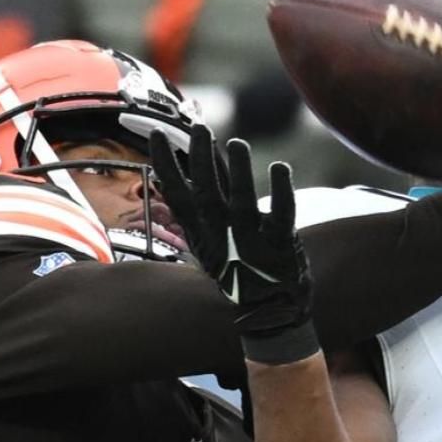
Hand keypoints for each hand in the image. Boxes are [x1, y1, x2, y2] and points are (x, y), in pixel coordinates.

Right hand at [151, 125, 317, 364]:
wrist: (271, 313)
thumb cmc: (240, 268)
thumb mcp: (213, 238)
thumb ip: (208, 199)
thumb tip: (194, 162)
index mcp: (203, 234)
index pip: (179, 195)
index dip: (167, 165)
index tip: (159, 134)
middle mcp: (223, 236)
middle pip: (208, 195)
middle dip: (202, 161)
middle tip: (199, 128)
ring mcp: (252, 241)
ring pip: (243, 202)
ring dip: (239, 172)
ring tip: (236, 144)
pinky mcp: (281, 244)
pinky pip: (282, 214)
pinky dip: (281, 191)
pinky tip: (279, 167)